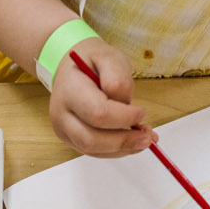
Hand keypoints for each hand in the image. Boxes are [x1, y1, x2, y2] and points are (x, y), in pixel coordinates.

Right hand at [48, 37, 154, 157]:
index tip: (142, 112)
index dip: (123, 118)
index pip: (97, 113)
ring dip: (122, 149)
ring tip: (144, 140)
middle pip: (91, 139)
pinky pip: (94, 152)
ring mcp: (63, 130)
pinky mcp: (70, 140)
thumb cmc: (91, 62)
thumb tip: (125, 105)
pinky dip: (116, 151)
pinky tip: (132, 142)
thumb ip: (118, 78)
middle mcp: (61, 114)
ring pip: (93, 150)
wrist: (71, 70)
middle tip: (148, 137)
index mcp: (69, 90)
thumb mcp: (108, 56)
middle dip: (123, 141)